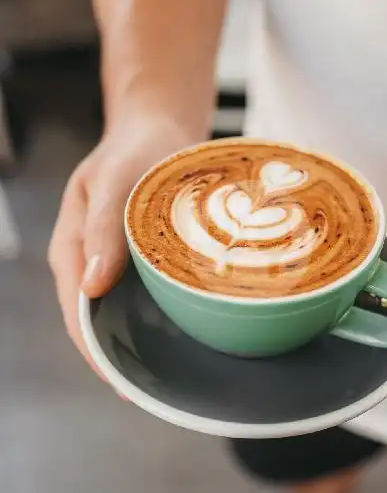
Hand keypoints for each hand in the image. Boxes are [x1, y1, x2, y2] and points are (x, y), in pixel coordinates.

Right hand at [48, 116, 197, 376]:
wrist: (156, 130)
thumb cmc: (131, 150)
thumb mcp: (111, 180)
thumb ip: (100, 229)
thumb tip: (92, 286)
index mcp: (73, 248)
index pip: (76, 313)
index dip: (96, 350)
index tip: (123, 382)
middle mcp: (91, 261)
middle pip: (97, 321)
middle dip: (118, 355)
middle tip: (152, 388)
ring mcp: (115, 262)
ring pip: (121, 312)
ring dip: (139, 340)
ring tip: (170, 370)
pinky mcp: (139, 257)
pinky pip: (143, 295)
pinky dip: (158, 315)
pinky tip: (182, 330)